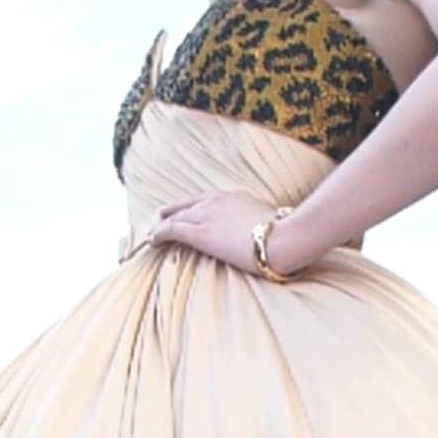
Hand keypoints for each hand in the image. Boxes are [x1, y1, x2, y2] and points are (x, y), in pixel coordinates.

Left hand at [148, 191, 287, 274]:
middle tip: (163, 216)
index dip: (196, 207)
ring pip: (177, 217)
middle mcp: (217, 201)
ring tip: (154, 233)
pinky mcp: (200, 233)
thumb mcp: (270, 223)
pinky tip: (152, 240)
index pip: (208, 200)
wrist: (284, 238)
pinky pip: (172, 230)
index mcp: (235, 197)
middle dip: (174, 211)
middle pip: (188, 205)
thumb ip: (259, 225)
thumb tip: (266, 235)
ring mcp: (207, 215)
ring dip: (163, 225)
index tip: (190, 212)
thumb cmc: (285, 235)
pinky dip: (160, 234)